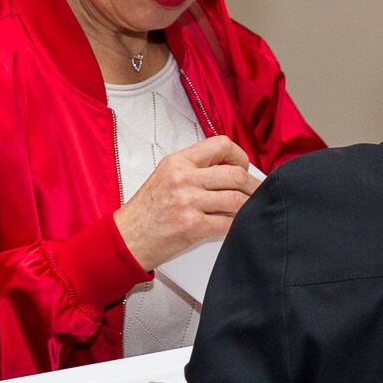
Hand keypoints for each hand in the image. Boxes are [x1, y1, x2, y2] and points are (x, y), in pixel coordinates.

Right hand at [112, 134, 260, 271]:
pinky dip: (238, 225)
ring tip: (248, 211)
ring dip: (248, 207)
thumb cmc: (145, 211)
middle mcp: (183, 178)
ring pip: (237, 200)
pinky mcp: (192, 226)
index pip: (220, 145)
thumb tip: (229, 171)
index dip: (239, 156)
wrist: (127, 238)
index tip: (242, 167)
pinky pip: (229, 223)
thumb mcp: (165, 177)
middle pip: (235, 175)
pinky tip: (236, 226)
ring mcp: (188, 202)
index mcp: (177, 162)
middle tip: (256, 193)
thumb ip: (194, 170)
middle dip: (253, 186)